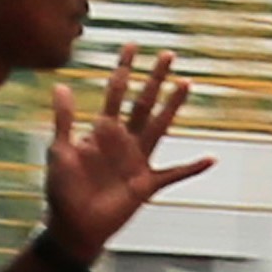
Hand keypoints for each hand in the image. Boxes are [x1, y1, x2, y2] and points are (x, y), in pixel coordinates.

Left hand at [43, 47, 215, 258]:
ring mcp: (137, 161)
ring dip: (172, 107)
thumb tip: (61, 86)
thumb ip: (63, 120)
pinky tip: (211, 159)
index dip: (124, 70)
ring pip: (160, 127)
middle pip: (143, 103)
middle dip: (154, 79)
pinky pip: (174, 174)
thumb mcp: (60, 151)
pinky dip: (192, 168)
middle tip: (168, 54)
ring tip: (185, 84)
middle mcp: (124, 141)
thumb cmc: (62, 190)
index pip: (115, 93)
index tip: (131, 45)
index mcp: (102, 132)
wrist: (71, 226)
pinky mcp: (146, 184)